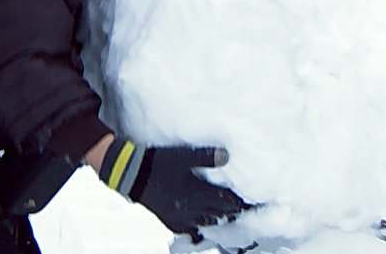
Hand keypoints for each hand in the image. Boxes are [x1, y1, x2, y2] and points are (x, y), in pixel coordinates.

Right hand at [98, 139, 248, 236]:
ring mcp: (182, 219)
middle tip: (242, 208)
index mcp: (200, 195)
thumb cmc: (160, 163)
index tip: (252, 203)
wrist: (133, 176)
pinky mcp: (172, 222)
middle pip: (220, 215)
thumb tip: (227, 156)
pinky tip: (201, 224)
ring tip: (225, 214)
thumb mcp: (184, 155)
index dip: (241, 203)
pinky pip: (191, 230)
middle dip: (232, 211)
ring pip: (207, 223)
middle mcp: (194, 211)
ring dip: (217, 218)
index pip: (228, 203)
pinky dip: (200, 227)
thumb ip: (206, 157)